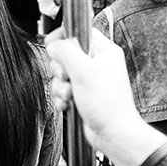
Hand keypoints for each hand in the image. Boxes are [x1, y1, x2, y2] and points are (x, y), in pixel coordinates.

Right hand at [45, 28, 142, 151]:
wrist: (113, 134)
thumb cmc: (107, 104)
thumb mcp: (84, 71)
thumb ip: (66, 52)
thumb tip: (53, 44)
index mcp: (104, 51)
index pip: (80, 32)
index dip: (63, 37)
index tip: (53, 45)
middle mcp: (98, 63)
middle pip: (66, 54)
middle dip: (60, 69)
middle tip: (66, 78)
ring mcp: (90, 79)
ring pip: (62, 74)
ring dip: (60, 86)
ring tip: (69, 96)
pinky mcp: (83, 94)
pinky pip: (64, 89)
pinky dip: (61, 97)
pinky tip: (67, 105)